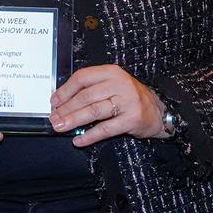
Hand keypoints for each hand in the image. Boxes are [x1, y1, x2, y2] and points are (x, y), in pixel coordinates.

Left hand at [50, 64, 165, 146]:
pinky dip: (89, 136)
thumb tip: (62, 100)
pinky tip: (78, 140)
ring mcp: (127, 101)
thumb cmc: (129, 98)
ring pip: (93, 111)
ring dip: (73, 120)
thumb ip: (91, 88)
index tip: (54, 101)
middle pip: (85, 96)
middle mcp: (120, 84)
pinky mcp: (132, 119)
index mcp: (111, 72)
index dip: (65, 90)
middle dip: (66, 109)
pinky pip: (105, 129)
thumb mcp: (113, 85)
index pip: (83, 78)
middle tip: (54, 118)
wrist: (159, 111)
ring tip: (60, 127)